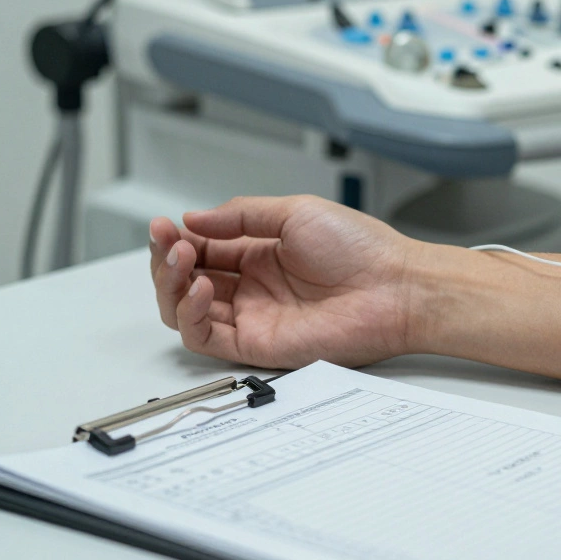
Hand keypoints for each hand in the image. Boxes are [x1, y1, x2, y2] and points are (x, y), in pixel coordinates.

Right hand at [149, 195, 423, 368]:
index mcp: (261, 253)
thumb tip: (194, 220)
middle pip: (186, 281)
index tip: (164, 225)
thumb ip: (241, 216)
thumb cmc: (362, 249)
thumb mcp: (296, 213)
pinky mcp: (258, 346)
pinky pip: (206, 339)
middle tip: (168, 242)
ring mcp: (253, 317)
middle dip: (167, 261)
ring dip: (172, 286)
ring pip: (186, 311)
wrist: (396, 288)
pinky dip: (192, 315)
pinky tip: (204, 289)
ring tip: (184, 261)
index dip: (177, 239)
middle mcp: (253, 287)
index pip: (202, 250)